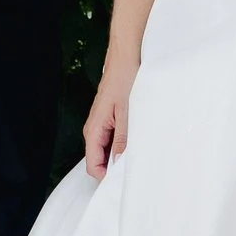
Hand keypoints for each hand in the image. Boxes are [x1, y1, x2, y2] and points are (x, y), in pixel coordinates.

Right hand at [83, 56, 136, 178]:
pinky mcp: (113, 117)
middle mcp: (96, 127)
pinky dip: (127, 143)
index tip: (125, 182)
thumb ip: (123, 139)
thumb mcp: (128, 110)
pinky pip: (116, 139)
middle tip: (138, 169)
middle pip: (101, 160)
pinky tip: (140, 139)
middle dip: (117, 167)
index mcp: (94, 128)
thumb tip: (119, 165)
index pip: (93, 166)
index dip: (107, 178)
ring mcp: (105, 122)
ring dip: (123, 154)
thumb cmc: (126, 75)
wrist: (128, 53)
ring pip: (110, 150)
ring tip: (142, 153)